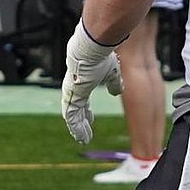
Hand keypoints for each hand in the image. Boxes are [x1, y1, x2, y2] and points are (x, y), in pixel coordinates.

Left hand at [61, 20, 123, 143]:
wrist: (91, 49)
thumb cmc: (101, 57)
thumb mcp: (112, 73)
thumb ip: (114, 83)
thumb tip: (117, 92)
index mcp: (83, 84)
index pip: (83, 102)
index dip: (86, 113)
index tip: (90, 119)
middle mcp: (75, 90)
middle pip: (76, 111)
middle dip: (81, 124)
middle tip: (84, 135)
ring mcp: (71, 94)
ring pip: (72, 116)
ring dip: (78, 129)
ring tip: (82, 140)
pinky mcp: (71, 97)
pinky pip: (71, 117)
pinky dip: (76, 127)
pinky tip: (80, 136)